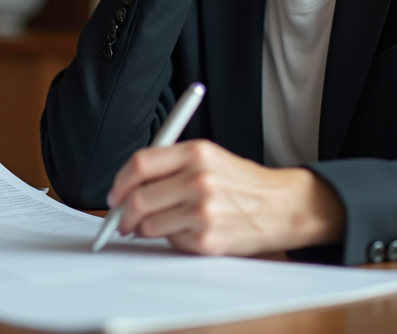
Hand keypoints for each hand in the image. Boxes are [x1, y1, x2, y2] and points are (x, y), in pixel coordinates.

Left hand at [106, 139, 345, 255]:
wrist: (281, 206)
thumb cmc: (241, 182)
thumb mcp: (209, 157)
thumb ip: (170, 165)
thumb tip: (127, 186)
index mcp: (196, 153)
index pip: (140, 164)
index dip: (120, 182)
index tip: (115, 194)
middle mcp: (199, 180)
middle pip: (138, 199)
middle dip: (123, 214)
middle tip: (122, 220)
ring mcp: (203, 211)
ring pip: (149, 225)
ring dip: (144, 229)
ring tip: (159, 225)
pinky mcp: (208, 239)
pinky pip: (171, 242)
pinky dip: (172, 239)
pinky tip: (189, 231)